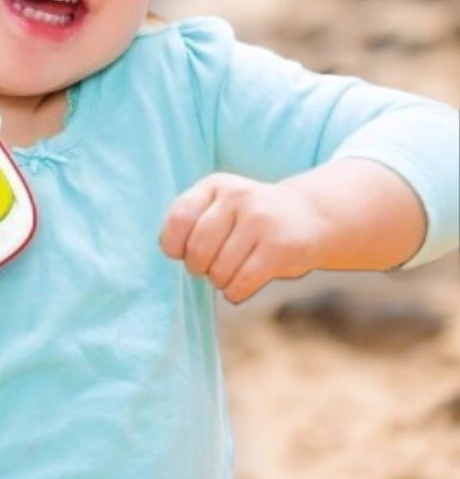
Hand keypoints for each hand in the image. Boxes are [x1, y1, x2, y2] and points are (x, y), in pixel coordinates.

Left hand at [159, 173, 324, 303]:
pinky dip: (234, 293)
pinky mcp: (279, 247)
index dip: (173, 245)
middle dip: (198, 268)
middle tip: (208, 268)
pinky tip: (240, 286)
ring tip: (229, 273)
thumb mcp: (219, 204)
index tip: (182, 253)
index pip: (179, 218)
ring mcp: (260, 220)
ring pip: (219, 270)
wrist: (307, 216)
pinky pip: (241, 283)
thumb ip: (191, 220)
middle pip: (198, 249)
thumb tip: (171, 251)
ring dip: (219, 281)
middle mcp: (236, 196)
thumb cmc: (249, 217)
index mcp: (214, 185)